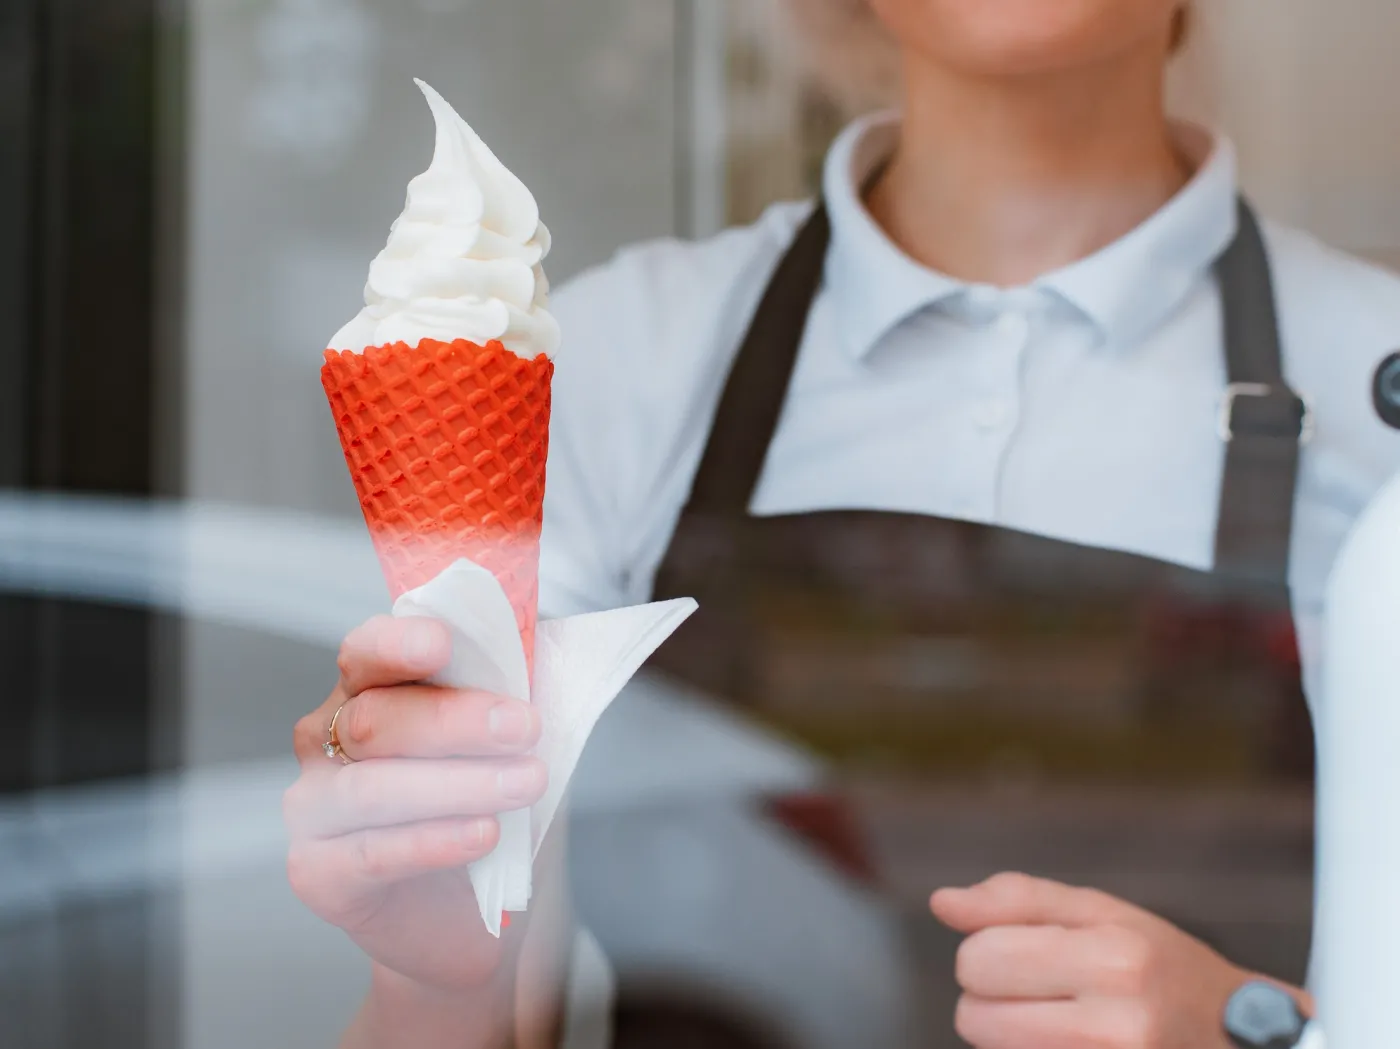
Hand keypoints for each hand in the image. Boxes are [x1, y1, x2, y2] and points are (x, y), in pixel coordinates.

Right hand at [284, 615, 549, 994]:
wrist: (468, 911)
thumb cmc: (483, 804)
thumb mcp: (509, 736)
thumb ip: (516, 686)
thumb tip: (546, 642)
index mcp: (366, 690)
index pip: (365, 652)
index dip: (398, 642)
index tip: (443, 644)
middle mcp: (325, 742)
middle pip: (376, 718)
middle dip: (456, 720)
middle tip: (526, 728)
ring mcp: (313, 808)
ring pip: (374, 787)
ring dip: (457, 783)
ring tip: (525, 784)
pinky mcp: (318, 873)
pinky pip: (373, 852)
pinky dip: (433, 841)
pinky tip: (483, 834)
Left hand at [931, 872, 1312, 1048]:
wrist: (1248, 1047)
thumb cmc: (1166, 971)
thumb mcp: (1105, 914)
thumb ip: (1017, 900)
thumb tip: (941, 902)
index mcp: (1112, 958)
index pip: (978, 959)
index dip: (989, 955)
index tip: (1027, 957)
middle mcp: (1117, 1025)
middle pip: (973, 1018)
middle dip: (993, 1002)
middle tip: (1046, 996)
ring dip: (1010, 1040)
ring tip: (1066, 1025)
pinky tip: (1075, 1047)